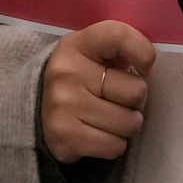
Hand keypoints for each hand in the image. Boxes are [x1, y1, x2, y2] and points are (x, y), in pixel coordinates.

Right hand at [39, 19, 155, 164]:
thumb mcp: (94, 53)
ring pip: (129, 123)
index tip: (142, 67)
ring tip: (108, 117)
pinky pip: (116, 146)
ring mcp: (64, 105)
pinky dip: (114, 144)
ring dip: (126, 124)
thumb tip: (146, 68)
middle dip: (134, 100)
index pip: (117, 36)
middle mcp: (67, 72)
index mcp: (76, 44)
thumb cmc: (81, 77)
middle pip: (136, 91)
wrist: (35, 109)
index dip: (142, 52)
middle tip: (118, 99)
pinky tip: (98, 133)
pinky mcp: (65, 136)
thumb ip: (120, 49)